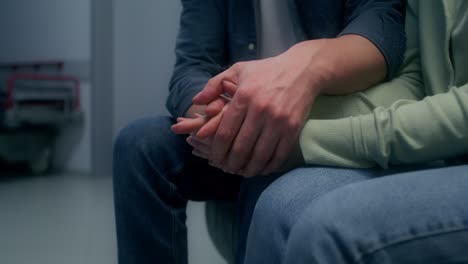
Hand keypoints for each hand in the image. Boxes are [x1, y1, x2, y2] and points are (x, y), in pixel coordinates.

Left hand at [193, 41, 324, 176]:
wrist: (303, 69)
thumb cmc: (266, 70)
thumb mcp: (238, 70)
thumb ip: (214, 85)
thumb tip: (196, 101)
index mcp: (244, 96)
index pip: (225, 133)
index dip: (217, 151)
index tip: (214, 158)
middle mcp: (260, 109)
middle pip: (240, 148)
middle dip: (231, 164)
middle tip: (227, 169)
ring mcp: (278, 120)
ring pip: (259, 155)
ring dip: (249, 169)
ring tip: (242, 172)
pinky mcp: (293, 127)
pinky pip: (279, 154)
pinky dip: (269, 166)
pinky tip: (262, 169)